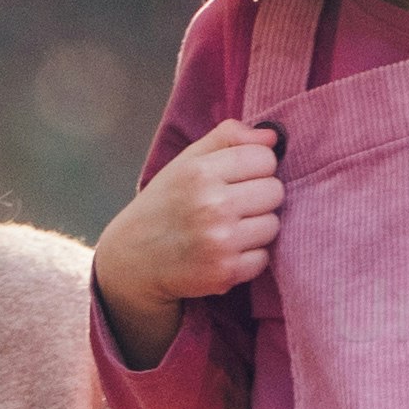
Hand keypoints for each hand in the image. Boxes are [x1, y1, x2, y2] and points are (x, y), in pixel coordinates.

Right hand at [96, 122, 286, 340]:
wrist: (133, 260)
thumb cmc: (165, 205)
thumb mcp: (186, 162)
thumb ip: (227, 138)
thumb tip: (273, 136)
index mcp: (200, 172)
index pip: (265, 158)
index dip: (256, 167)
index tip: (237, 179)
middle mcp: (212, 205)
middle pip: (275, 191)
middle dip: (258, 197)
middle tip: (231, 206)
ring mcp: (220, 241)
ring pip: (273, 224)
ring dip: (256, 228)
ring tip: (227, 229)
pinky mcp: (225, 272)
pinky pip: (263, 258)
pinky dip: (248, 257)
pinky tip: (224, 252)